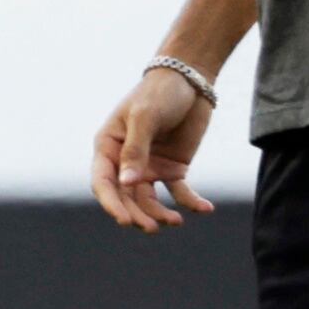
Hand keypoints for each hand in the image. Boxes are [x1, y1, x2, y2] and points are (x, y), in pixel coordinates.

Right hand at [92, 64, 216, 230]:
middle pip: (126, 196)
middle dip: (137, 214)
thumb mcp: (145, 117)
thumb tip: (127, 183)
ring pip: (149, 200)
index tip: (124, 220)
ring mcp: (149, 166)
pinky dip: (190, 202)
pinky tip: (205, 208)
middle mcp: (125, 161)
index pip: (103, 181)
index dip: (111, 203)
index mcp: (108, 147)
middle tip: (151, 228)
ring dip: (160, 214)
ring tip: (175, 221)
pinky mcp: (173, 168)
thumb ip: (136, 150)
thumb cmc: (159, 93)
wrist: (190, 80)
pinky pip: (179, 193)